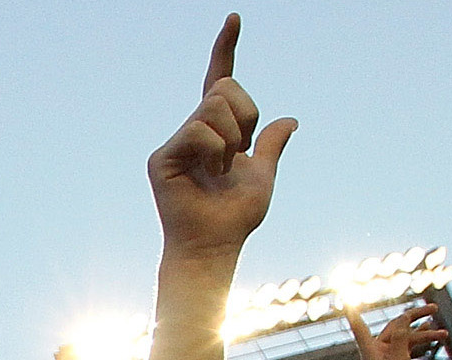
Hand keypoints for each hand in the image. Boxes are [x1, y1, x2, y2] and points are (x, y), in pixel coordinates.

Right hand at [147, 17, 294, 262]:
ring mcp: (175, 143)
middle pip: (225, 87)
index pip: (219, 80)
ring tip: (223, 167)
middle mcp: (191, 130)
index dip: (227, 49)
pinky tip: (210, 172)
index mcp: (215, 131)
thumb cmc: (235, 217)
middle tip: (242, 150)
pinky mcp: (161, 157)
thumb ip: (271, 146)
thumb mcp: (263, 176)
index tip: (235, 17)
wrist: (215, 245)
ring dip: (232, 136)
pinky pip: (199, 131)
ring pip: (213, 105)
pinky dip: (215, 150)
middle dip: (246, 114)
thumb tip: (289, 121)